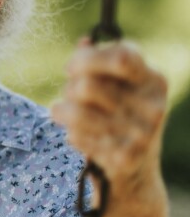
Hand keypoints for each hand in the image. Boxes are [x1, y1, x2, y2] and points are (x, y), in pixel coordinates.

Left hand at [52, 38, 167, 193]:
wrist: (134, 173)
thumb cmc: (117, 116)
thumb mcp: (116, 85)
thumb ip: (99, 60)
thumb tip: (84, 42)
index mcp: (154, 80)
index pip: (120, 56)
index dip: (86, 59)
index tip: (72, 69)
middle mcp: (155, 105)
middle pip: (87, 85)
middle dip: (69, 90)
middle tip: (71, 97)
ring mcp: (143, 134)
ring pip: (76, 111)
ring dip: (62, 112)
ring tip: (67, 115)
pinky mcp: (126, 158)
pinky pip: (76, 136)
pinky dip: (72, 136)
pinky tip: (84, 139)